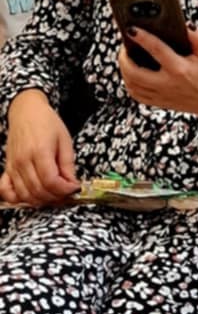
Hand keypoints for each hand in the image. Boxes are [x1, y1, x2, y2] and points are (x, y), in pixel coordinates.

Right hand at [0, 88, 77, 205]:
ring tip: (54, 194)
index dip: (65, 190)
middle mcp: (23, 161)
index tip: (74, 188)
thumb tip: (72, 185)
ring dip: (41, 200)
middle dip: (56, 197)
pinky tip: (31, 196)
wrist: (26, 112)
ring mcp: (13, 166)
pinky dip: (18, 198)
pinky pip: (7, 191)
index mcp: (40, 151)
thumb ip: (68, 165)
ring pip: (25, 195)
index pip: (51, 182)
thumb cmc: (47, 123)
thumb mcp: (64, 140)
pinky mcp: (8, 168)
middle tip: (66, 193)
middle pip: (38, 191)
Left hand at [119, 24, 197, 120]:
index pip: (156, 50)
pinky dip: (130, 83)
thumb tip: (185, 25)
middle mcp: (168, 84)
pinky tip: (131, 73)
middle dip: (124, 58)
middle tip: (124, 46)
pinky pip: (138, 95)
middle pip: (135, 73)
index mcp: (180, 69)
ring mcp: (163, 96)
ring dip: (124, 70)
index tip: (130, 28)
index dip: (142, 38)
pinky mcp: (162, 103)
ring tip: (125, 57)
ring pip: (133, 85)